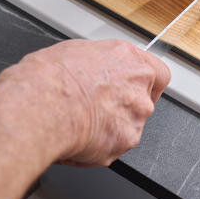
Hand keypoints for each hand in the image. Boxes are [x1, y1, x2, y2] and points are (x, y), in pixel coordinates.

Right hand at [3, 39, 170, 165]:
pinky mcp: (124, 142)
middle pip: (142, 101)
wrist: (42, 105)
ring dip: (109, 128)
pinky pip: (113, 147)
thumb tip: (91, 67)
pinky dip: (96, 148)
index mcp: (128, 58)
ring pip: (128, 126)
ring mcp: (135, 116)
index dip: (145, 84)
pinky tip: (75, 138)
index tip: (132, 89)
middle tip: (94, 108)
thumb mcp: (73, 51)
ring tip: (79, 123)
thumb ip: (97, 62)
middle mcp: (138, 86)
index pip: (157, 73)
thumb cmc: (50, 77)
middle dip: (121, 107)